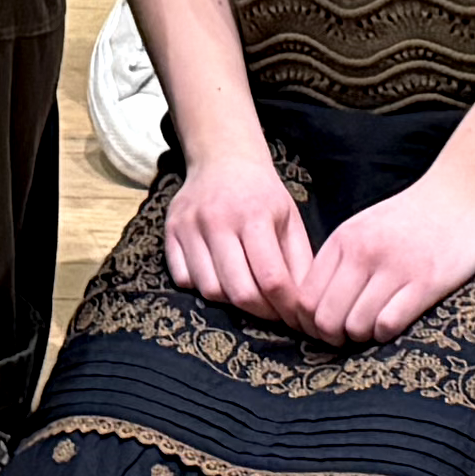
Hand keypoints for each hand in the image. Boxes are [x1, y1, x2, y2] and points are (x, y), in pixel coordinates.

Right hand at [160, 151, 318, 320]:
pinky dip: (202, 288)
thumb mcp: (289, 219)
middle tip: (272, 312)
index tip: (296, 318)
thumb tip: (305, 308)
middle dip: (261, 312)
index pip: (271, 278)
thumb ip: (300, 262)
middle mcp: (218, 220)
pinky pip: (183, 279)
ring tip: (247, 292)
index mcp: (255, 215)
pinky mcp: (169, 230)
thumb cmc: (261, 194)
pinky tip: (219, 276)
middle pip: (239, 291)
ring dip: (232, 302)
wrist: (222, 158)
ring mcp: (189, 226)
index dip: (286, 307)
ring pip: (210, 290)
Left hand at [293, 174, 474, 348]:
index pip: (305, 296)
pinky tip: (392, 325)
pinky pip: (389, 324)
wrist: (459, 198)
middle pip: (325, 317)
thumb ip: (338, 260)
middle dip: (331, 337)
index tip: (322, 330)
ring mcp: (394, 268)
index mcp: (343, 240)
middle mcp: (363, 253)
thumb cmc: (409, 219)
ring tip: (371, 330)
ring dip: (361, 338)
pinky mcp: (425, 282)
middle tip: (346, 338)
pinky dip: (385, 334)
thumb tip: (313, 303)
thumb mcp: (362, 228)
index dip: (308, 323)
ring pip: (355, 326)